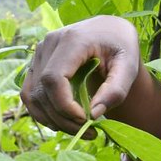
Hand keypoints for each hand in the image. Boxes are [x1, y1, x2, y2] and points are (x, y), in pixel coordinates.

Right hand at [21, 16, 139, 133]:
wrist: (110, 29)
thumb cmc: (122, 46)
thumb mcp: (129, 65)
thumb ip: (116, 90)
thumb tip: (94, 115)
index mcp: (72, 39)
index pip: (54, 78)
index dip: (65, 105)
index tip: (86, 120)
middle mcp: (49, 43)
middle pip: (42, 91)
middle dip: (63, 118)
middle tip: (89, 131)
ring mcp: (39, 52)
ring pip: (32, 95)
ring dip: (52, 119)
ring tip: (80, 129)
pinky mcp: (36, 62)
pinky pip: (30, 93)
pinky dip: (43, 112)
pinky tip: (64, 122)